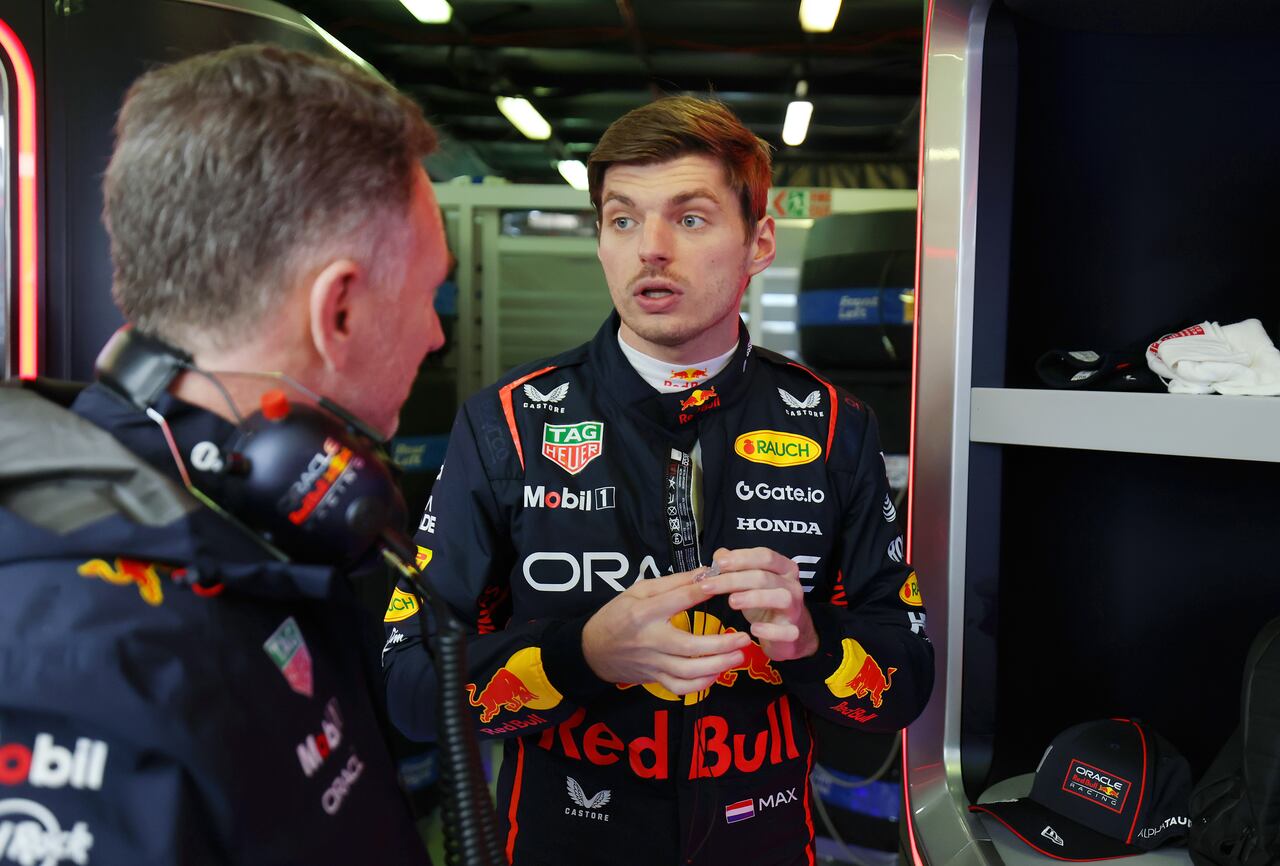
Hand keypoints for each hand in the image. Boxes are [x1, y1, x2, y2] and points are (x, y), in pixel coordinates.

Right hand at [582, 567, 752, 695]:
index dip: (703, 591)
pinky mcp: (655, 678)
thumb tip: (704, 573)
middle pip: (689, 645)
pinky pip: (681, 687)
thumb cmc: (617, 615)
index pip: (678, 600)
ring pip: (688, 671)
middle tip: (744, 637)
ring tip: (738, 656)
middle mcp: (650, 640)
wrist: (594, 650)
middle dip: (720, 644)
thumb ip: (672, 583)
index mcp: (643, 613)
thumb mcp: (638, 591)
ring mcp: (653, 663)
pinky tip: (717, 673)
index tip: (725, 584)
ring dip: (717, 666)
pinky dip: (702, 684)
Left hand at [697, 547, 818, 661]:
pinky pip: (786, 630)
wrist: (788, 632)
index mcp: (784, 568)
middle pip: (764, 577)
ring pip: (780, 598)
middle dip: (734, 580)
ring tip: (731, 602)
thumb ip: (736, 568)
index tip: (719, 563)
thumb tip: (719, 555)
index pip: (765, 556)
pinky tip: (753, 629)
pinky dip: (770, 630)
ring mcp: (795, 608)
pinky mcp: (794, 632)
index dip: (741, 558)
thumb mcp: (750, 582)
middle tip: (709, 586)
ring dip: (754, 598)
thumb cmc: (766, 602)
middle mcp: (792, 585)